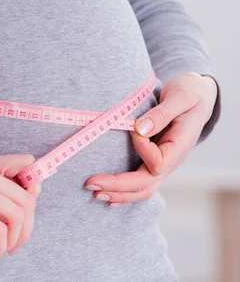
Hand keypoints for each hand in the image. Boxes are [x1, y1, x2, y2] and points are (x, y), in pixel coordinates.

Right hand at [0, 154, 41, 262]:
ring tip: (5, 249)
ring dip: (15, 239)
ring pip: (16, 215)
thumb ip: (2, 189)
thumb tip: (36, 191)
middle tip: (16, 242)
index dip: (34, 185)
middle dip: (27, 226)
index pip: (25, 162)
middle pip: (25, 197)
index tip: (27, 209)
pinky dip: (0, 247)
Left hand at [83, 72, 217, 205]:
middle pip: (146, 184)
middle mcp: (171, 160)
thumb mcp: (181, 97)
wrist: (197, 96)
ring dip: (118, 194)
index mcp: (180, 146)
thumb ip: (162, 114)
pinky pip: (140, 184)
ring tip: (94, 193)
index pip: (159, 162)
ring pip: (142, 189)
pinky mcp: (153, 162)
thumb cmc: (190, 93)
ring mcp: (162, 164)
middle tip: (91, 183)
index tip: (135, 130)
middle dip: (117, 186)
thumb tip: (140, 129)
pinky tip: (107, 196)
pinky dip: (123, 192)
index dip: (143, 150)